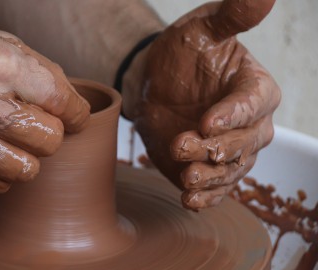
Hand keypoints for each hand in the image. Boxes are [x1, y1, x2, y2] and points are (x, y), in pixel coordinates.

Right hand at [0, 19, 89, 192]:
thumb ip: (37, 68)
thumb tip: (69, 100)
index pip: (64, 103)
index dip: (78, 113)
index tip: (76, 118)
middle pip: (52, 141)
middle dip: (50, 131)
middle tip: (32, 121)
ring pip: (28, 170)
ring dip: (26, 155)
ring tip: (9, 138)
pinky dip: (0, 170)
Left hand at [129, 0, 279, 209]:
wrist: (155, 82)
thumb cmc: (182, 53)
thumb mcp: (203, 28)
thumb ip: (231, 16)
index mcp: (254, 87)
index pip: (253, 104)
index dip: (232, 115)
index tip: (206, 122)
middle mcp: (249, 123)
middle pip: (245, 142)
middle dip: (217, 148)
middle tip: (184, 144)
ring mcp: (229, 148)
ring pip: (231, 169)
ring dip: (210, 176)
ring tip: (186, 178)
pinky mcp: (209, 167)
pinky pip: (216, 187)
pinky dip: (205, 197)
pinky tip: (189, 200)